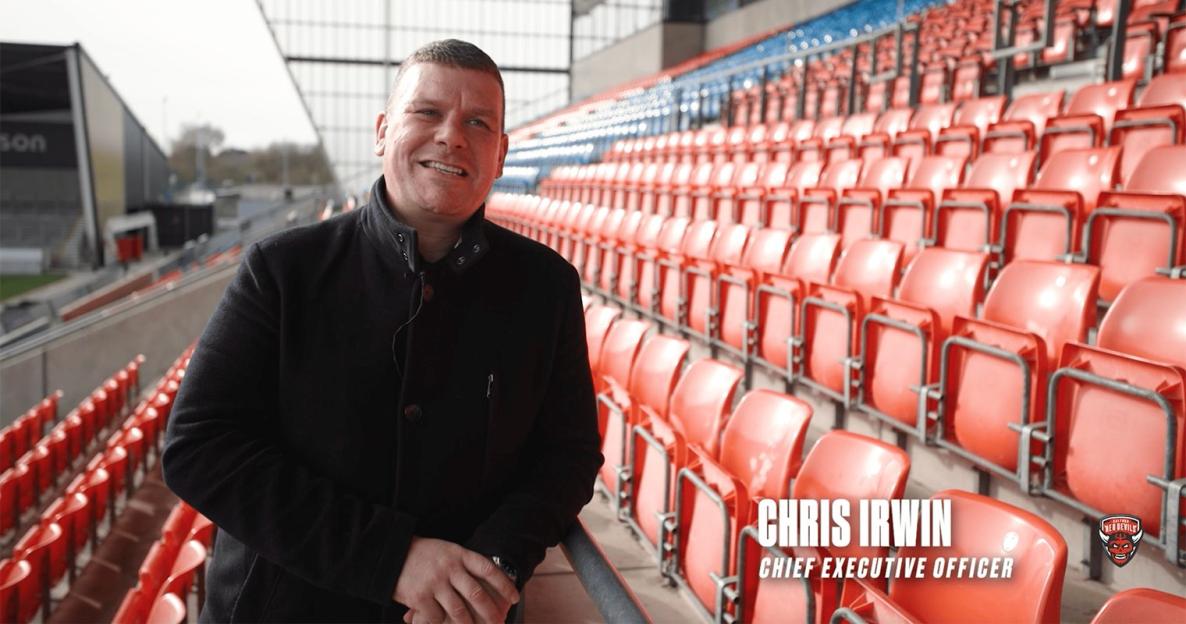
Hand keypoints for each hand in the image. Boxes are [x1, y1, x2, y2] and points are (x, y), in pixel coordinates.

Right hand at [393, 537, 519, 623]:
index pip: (488, 570)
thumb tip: (487, 581)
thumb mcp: (446, 550)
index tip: (515, 598)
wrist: (390, 551)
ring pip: (459, 611)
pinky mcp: (420, 597)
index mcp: (459, 554)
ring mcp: (435, 582)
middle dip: (491, 612)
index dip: (504, 585)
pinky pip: (436, 617)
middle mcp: (449, 568)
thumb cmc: (422, 553)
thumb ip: (463, 564)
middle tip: (499, 622)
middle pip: (476, 594)